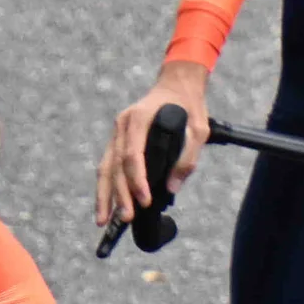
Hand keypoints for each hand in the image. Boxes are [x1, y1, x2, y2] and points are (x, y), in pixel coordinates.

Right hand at [96, 62, 214, 232]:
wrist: (176, 84)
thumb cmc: (189, 104)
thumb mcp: (199, 128)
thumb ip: (188, 157)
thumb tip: (172, 188)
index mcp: (140, 118)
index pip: (133, 155)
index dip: (137, 181)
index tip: (146, 200)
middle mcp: (123, 125)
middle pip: (116, 165)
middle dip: (120, 194)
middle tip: (126, 218)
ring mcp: (117, 132)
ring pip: (106, 167)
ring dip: (104, 195)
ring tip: (103, 220)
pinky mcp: (117, 140)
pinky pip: (108, 165)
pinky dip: (106, 187)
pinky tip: (107, 205)